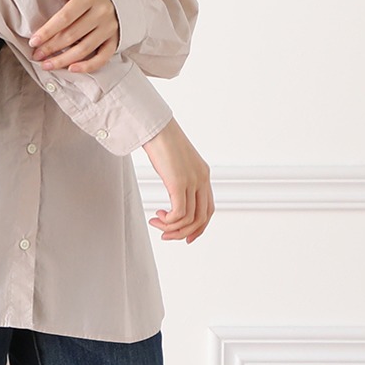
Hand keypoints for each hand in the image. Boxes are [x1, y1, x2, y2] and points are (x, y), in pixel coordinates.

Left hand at [27, 0, 118, 73]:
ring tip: (47, 65)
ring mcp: (109, 28)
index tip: (33, 42)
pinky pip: (102, 57)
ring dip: (63, 60)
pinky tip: (72, 69)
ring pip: (84, 49)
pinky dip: (88, 66)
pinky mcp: (115, 40)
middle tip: (36, 56)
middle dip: (51, 48)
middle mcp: (101, 13)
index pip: (65, 17)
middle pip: (72, 35)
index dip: (48, 31)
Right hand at [141, 118, 213, 242]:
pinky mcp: (179, 183)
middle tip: (166, 235)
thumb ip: (179, 176)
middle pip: (202, 219)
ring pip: (189, 220)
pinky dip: (168, 221)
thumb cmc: (161, 141)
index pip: (208, 209)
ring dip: (171, 228)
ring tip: (157, 222)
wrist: (156, 128)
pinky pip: (179, 214)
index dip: (198, 228)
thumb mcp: (176, 163)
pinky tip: (158, 216)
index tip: (184, 236)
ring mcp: (192, 181)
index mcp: (203, 175)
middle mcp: (202, 179)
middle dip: (184, 233)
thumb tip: (173, 189)